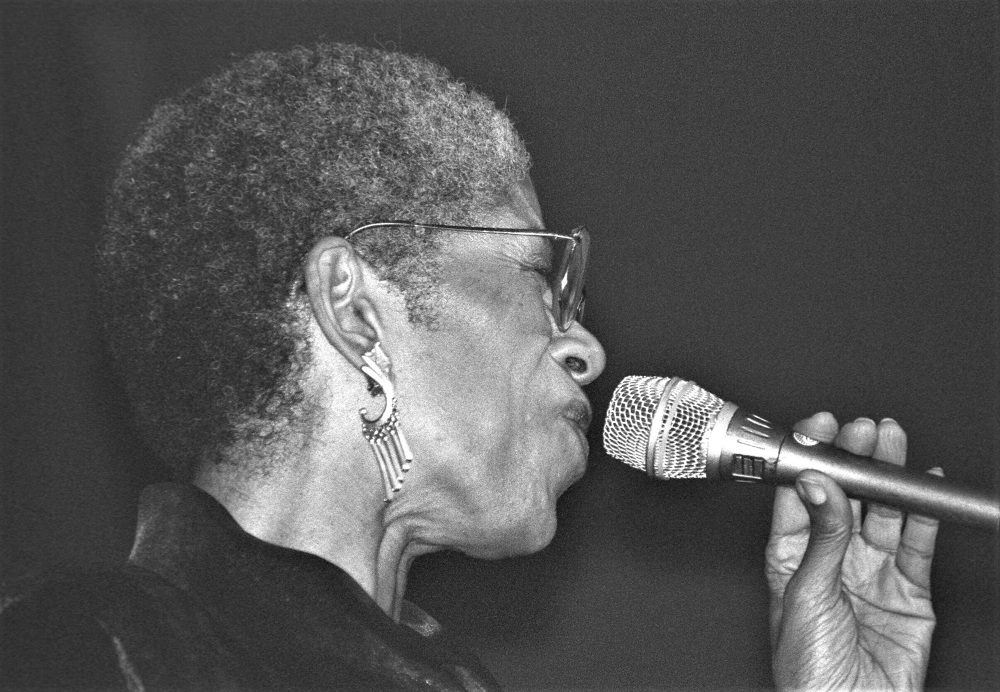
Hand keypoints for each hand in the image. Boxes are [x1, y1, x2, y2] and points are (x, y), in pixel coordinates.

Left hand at [766, 414, 939, 690]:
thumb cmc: (807, 671)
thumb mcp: (807, 594)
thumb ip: (820, 537)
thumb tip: (818, 485)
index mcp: (790, 556)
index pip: (800, 495)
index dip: (810, 458)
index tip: (819, 427)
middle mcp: (830, 559)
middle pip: (845, 497)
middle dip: (854, 460)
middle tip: (862, 429)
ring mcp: (869, 572)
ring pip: (882, 513)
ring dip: (888, 478)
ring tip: (891, 442)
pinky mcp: (907, 591)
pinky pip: (918, 545)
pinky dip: (925, 516)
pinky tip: (925, 487)